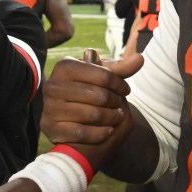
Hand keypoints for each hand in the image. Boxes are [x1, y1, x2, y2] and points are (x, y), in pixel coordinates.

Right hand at [42, 49, 142, 169]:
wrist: (64, 116)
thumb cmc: (86, 90)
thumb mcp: (99, 77)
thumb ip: (120, 69)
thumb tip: (140, 58)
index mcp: (64, 67)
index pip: (104, 75)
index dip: (120, 84)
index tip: (125, 90)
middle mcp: (53, 86)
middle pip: (100, 95)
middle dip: (116, 101)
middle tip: (119, 105)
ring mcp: (50, 108)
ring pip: (94, 115)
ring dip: (112, 118)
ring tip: (117, 116)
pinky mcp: (51, 128)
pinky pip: (84, 133)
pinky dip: (101, 133)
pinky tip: (108, 130)